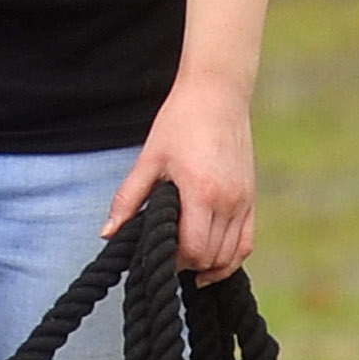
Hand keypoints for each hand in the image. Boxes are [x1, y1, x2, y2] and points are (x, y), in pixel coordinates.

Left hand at [105, 77, 254, 281]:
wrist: (217, 95)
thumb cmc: (180, 122)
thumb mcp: (149, 159)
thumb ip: (128, 199)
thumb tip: (107, 233)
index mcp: (202, 193)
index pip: (193, 250)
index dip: (173, 261)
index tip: (155, 255)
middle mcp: (229, 201)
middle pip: (211, 257)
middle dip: (187, 264)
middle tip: (165, 257)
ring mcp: (244, 200)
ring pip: (232, 255)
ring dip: (208, 265)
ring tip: (184, 261)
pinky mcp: (251, 197)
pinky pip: (246, 242)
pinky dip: (230, 257)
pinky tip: (211, 262)